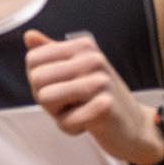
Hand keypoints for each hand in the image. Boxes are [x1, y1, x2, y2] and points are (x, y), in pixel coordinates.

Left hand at [23, 28, 163, 164]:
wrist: (135, 126)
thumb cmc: (99, 99)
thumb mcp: (75, 72)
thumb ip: (52, 54)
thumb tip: (29, 35)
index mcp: (83, 46)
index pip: (33, 60)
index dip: (40, 81)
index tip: (63, 88)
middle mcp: (92, 58)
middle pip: (36, 79)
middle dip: (47, 99)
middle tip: (72, 103)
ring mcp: (100, 80)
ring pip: (46, 98)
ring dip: (59, 114)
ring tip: (80, 112)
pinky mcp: (105, 105)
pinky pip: (65, 122)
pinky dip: (72, 128)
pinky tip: (90, 124)